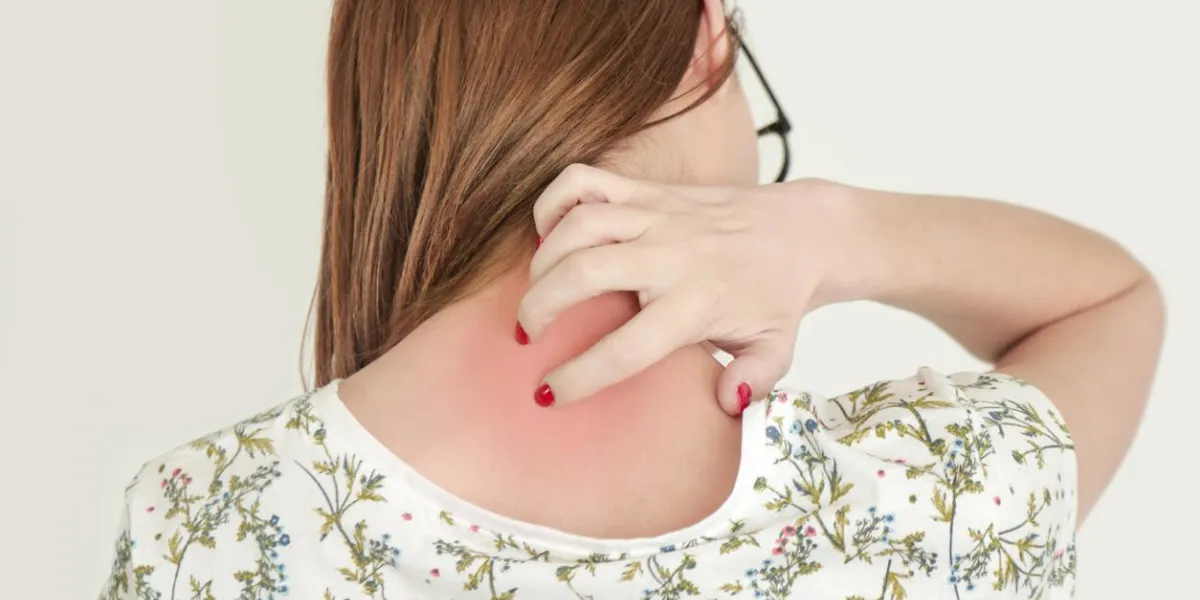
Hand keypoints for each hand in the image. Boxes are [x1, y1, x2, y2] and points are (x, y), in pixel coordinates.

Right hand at [517, 164, 845, 414]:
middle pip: (584, 275)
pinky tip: (547, 234)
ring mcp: (658, 216)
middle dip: (539, 307)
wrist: (804, 232)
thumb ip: (754, 379)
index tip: (547, 393)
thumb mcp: (776, 349)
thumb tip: (727, 402)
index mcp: (698, 305)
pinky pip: (585, 182)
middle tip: (527, 334)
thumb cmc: (778, 296)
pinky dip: (553, 202)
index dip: (578, 375)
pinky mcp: (650, 191)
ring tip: (534, 291)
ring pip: (578, 225)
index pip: (626, 348)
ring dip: (541, 260)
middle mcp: (672, 257)